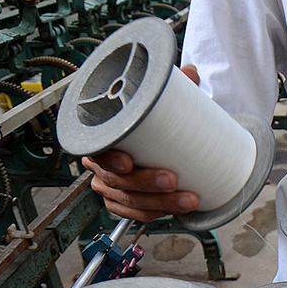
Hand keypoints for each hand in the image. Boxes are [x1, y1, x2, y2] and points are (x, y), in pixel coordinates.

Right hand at [81, 65, 202, 221]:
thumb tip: (190, 73)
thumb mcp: (158, 100)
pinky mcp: (123, 202)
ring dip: (159, 203)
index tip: (128, 162)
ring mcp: (110, 186)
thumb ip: (172, 85)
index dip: (109, 159)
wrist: (154, 141)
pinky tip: (175, 210)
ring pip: (128, 201)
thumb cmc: (149, 121)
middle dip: (146, 183)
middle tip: (172, 179)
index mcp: (100, 136)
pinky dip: (156, 213)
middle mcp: (100, 165)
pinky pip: (135, 214)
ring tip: (186, 199)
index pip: (95, 150)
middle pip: (116, 180)